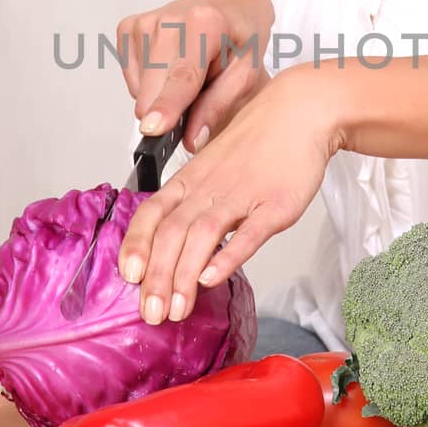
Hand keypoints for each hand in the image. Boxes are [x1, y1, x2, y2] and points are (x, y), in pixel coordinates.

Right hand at [115, 0, 274, 152]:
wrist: (228, 3)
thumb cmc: (239, 36)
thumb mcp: (247, 74)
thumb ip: (218, 107)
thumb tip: (192, 139)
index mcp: (205, 24)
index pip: (182, 75)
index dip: (166, 105)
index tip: (152, 129)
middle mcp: (169, 19)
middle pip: (154, 89)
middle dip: (172, 107)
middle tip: (200, 92)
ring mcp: (144, 23)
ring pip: (140, 90)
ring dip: (164, 93)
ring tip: (190, 73)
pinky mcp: (128, 29)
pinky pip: (133, 80)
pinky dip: (152, 83)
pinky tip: (171, 67)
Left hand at [116, 64, 339, 323]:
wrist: (300, 112)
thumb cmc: (259, 142)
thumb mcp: (214, 168)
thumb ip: (193, 203)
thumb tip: (173, 242)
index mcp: (190, 181)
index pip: (151, 214)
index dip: (136, 246)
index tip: (127, 277)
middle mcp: (208, 188)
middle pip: (171, 233)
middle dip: (157, 278)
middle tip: (150, 314)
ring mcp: (241, 196)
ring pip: (201, 236)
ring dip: (184, 276)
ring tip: (177, 309)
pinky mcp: (275, 205)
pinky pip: (247, 233)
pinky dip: (227, 256)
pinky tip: (213, 278)